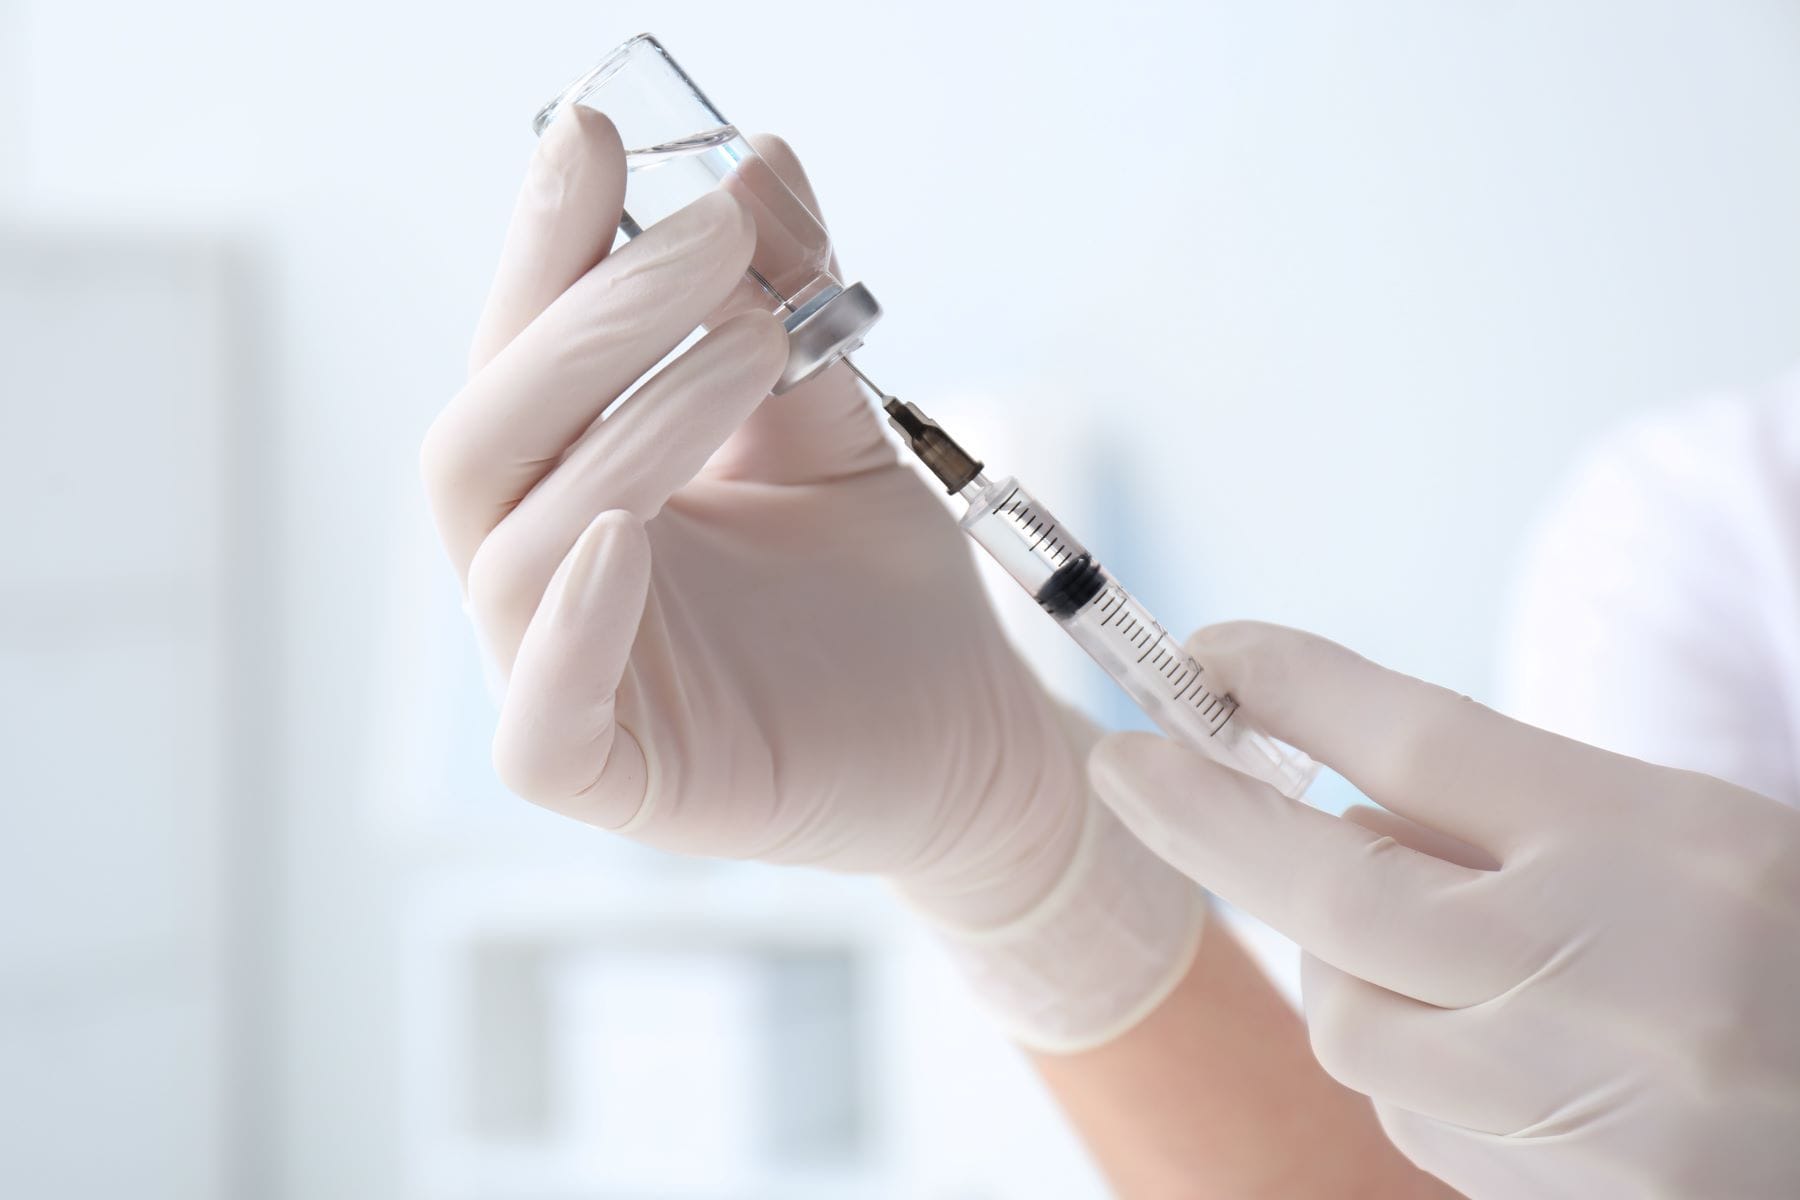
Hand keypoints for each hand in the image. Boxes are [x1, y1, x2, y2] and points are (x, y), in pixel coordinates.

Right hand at [420, 108, 1199, 1047]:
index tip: (597, 133)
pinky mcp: (609, 777)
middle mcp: (548, 569)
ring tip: (754, 341)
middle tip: (705, 232)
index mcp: (577, 481)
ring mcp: (566, 676)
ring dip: (627, 424)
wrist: (966, 740)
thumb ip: (792, 303)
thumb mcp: (837, 423)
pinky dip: (570, 625)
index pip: (526, 352)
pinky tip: (634, 531)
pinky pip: (539, 715)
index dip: (547, 244)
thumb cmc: (881, 591)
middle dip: (589, 318)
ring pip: (520, 543)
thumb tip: (752, 157)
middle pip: (490, 433)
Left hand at [1090, 622, 1799, 1197]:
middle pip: (1338, 888)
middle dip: (1209, 823)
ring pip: (1352, 1026)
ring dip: (1344, 966)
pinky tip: (1482, 1035)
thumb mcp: (1673, 826)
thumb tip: (1325, 810)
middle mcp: (1621, 976)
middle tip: (1133, 773)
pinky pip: (1413, 1120)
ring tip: (1431, 939)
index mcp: (1656, 845)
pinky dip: (1408, 1060)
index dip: (1294, 690)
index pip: (1428, 743)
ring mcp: (1596, 1110)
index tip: (1199, 657)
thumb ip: (1499, 814)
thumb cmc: (1785, 939)